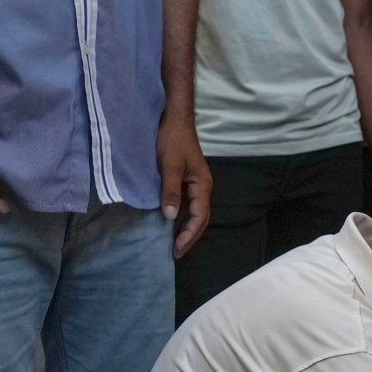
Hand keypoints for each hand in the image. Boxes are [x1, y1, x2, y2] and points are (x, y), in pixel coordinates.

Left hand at [157, 115, 210, 257]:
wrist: (174, 117)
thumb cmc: (172, 139)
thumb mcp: (169, 165)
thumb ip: (170, 190)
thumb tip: (169, 217)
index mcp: (202, 185)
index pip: (199, 216)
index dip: (188, 234)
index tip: (176, 248)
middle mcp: (202, 187)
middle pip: (201, 219)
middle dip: (189, 238)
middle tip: (176, 254)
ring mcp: (195, 184)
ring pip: (195, 213)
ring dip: (186, 230)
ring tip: (174, 245)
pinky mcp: (187, 181)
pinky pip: (187, 206)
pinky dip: (181, 219)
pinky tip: (172, 225)